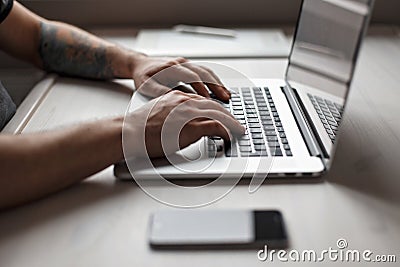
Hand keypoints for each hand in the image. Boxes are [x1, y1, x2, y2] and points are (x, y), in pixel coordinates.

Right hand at [124, 90, 244, 157]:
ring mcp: (189, 112)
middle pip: (214, 105)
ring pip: (219, 114)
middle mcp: (185, 101)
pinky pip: (216, 127)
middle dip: (228, 114)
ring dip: (231, 122)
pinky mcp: (191, 125)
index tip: (222, 113)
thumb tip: (177, 124)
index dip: (215, 107)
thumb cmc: (138, 128)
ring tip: (238, 130)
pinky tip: (229, 137)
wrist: (129, 132)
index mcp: (177, 97)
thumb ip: (171, 115)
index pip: (202, 100)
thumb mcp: (158, 115)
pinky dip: (226, 132)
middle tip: (236, 122)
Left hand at [131, 55, 230, 101]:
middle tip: (226, 98)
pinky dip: (213, 81)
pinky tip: (220, 91)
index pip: (191, 76)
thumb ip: (160, 92)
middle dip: (216, 85)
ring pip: (206, 71)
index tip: (208, 100)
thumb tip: (175, 99)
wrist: (140, 64)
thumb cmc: (143, 77)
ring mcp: (186, 64)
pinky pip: (204, 72)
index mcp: (172, 67)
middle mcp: (181, 63)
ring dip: (217, 83)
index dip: (202, 88)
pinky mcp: (188, 67)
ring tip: (227, 95)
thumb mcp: (146, 86)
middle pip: (203, 72)